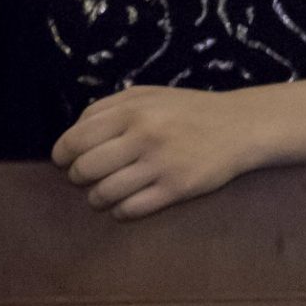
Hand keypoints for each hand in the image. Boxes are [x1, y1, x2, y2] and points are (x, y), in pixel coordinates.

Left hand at [52, 86, 264, 219]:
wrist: (242, 126)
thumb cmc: (189, 111)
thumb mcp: (148, 95)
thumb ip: (108, 107)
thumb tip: (73, 135)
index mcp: (132, 110)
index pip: (74, 140)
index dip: (63, 155)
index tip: (67, 160)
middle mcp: (143, 136)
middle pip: (85, 169)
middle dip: (79, 177)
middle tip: (88, 177)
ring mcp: (161, 164)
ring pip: (104, 193)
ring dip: (97, 198)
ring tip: (105, 193)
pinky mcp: (177, 188)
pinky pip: (130, 209)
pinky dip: (120, 210)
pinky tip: (125, 203)